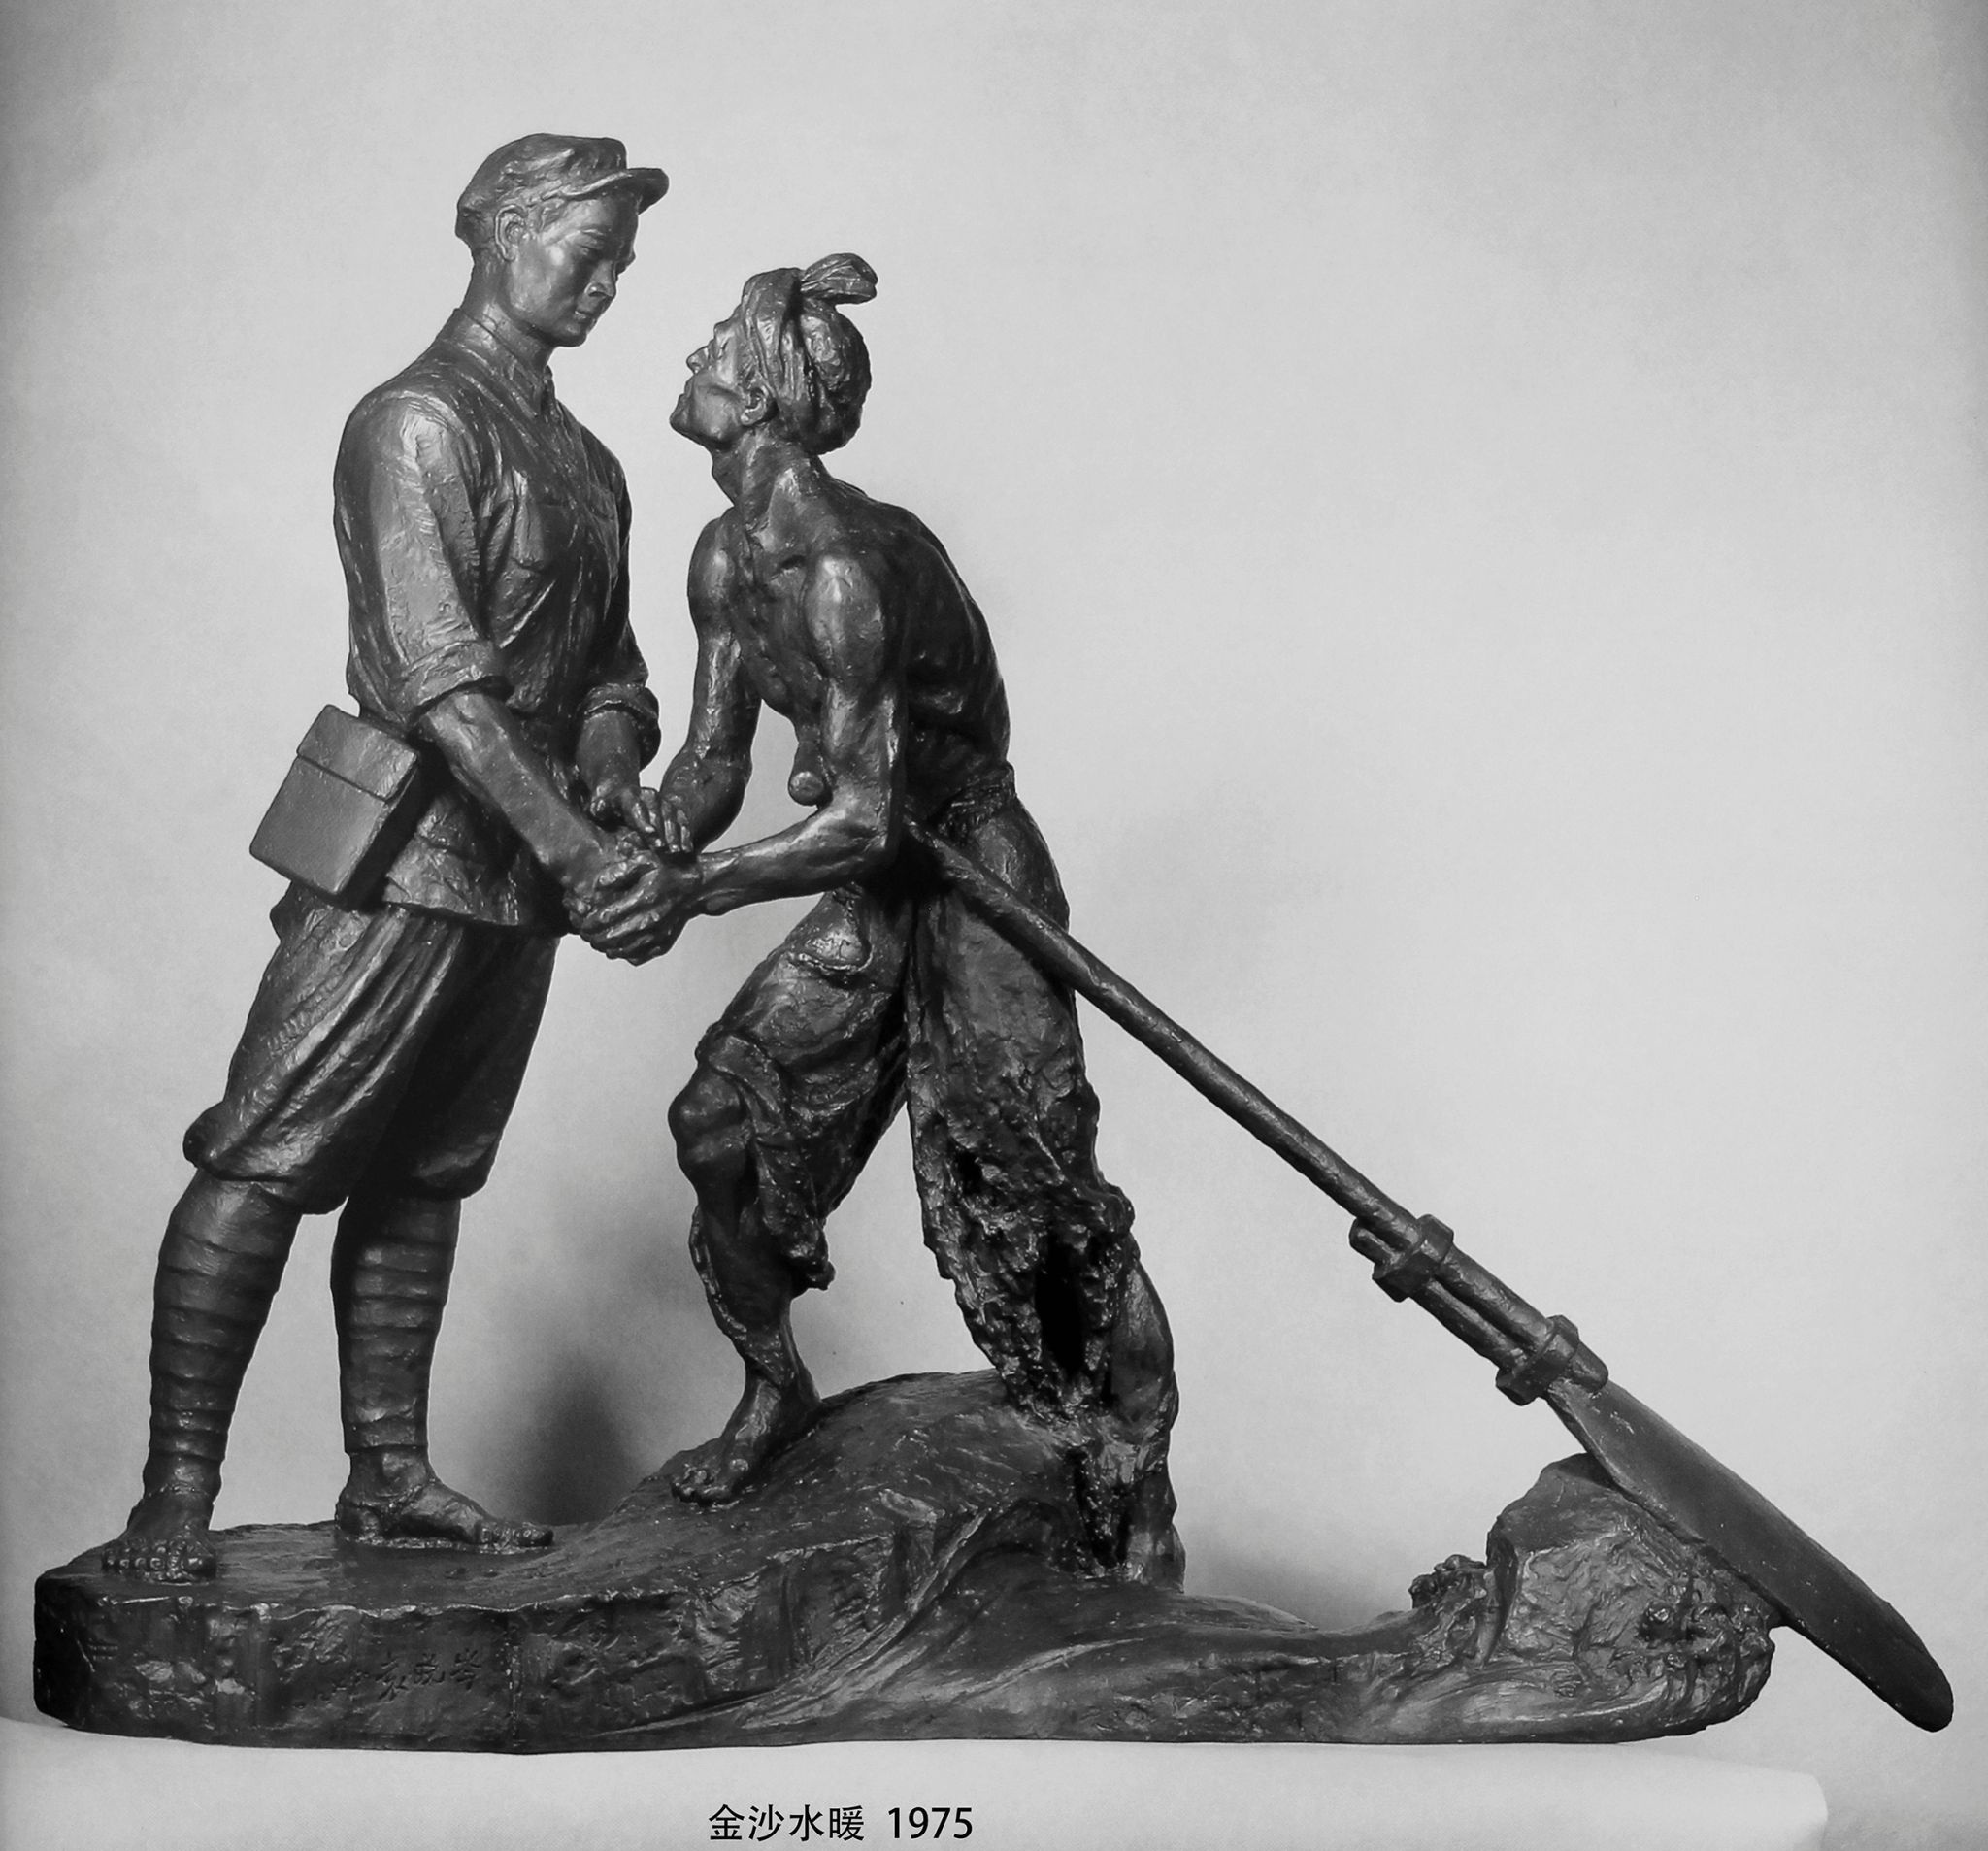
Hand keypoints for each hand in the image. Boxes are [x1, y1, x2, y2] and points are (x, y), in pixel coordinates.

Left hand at [567, 847, 702, 962]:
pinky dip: (622, 954)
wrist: (698, 886)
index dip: (587, 923)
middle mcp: (650, 921)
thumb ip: (618, 871)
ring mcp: (657, 935)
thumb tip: (597, 886)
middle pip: (610, 939)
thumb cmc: (669, 870)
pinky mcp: (663, 944)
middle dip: (592, 938)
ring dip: (604, 947)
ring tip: (596, 940)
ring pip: (621, 951)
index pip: (605, 919)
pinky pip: (636, 957)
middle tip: (584, 933)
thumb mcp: (644, 860)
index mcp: (642, 899)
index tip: (581, 921)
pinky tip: (616, 945)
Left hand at [585, 780, 695, 857]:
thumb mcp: (600, 808)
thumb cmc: (612, 810)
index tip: (650, 834)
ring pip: (672, 818)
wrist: (626, 798)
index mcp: (629, 795)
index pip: (637, 808)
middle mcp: (649, 795)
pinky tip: (687, 849)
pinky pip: (682, 822)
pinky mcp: (674, 810)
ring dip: (674, 836)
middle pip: (657, 814)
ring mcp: (663, 802)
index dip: (644, 822)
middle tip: (662, 849)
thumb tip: (598, 809)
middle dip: (660, 832)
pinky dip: (685, 835)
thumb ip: (599, 809)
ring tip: (675, 851)